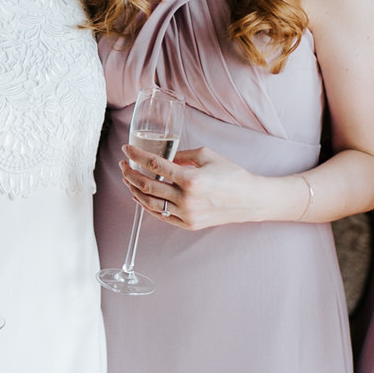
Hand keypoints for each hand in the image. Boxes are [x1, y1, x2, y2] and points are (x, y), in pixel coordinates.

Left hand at [120, 143, 265, 229]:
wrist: (250, 199)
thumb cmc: (231, 174)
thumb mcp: (207, 155)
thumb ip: (181, 155)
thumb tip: (162, 156)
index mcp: (190, 179)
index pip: (154, 165)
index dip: (137, 155)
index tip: (127, 149)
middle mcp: (186, 199)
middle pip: (146, 185)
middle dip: (130, 173)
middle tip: (123, 164)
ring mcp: (187, 214)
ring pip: (149, 203)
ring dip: (134, 190)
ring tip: (128, 178)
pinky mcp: (189, 224)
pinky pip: (161, 215)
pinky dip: (146, 205)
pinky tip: (139, 195)